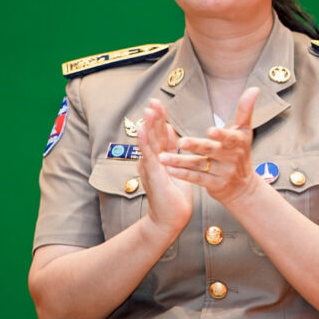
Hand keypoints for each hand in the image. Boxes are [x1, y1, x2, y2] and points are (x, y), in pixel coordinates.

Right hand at [137, 100, 192, 237]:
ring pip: (149, 141)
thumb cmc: (175, 197)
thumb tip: (170, 131)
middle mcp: (152, 161)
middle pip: (153, 134)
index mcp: (160, 158)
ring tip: (148, 109)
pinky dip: (144, 141)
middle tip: (153, 100)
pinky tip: (143, 129)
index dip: (160, 118)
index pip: (159, 134)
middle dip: (154, 117)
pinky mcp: (152, 174)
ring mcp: (150, 167)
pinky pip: (148, 155)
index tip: (159, 103)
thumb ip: (172, 149)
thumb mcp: (176, 167)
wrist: (171, 218)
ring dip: (148, 125)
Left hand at [159, 87, 260, 205]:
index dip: (222, 134)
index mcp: (238, 143)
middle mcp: (230, 158)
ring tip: (162, 157)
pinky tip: (169, 169)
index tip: (211, 130)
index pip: (230, 137)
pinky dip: (183, 174)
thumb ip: (245, 110)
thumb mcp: (245, 132)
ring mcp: (222, 173)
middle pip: (210, 150)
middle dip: (196, 146)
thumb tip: (254, 88)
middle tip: (181, 142)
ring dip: (180, 161)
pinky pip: (196, 179)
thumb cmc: (241, 153)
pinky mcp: (213, 185)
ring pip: (199, 165)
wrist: (243, 187)